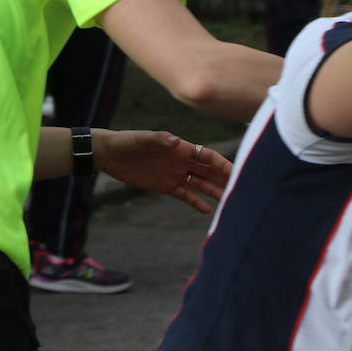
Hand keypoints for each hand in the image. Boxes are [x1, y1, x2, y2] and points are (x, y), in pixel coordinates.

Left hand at [95, 130, 231, 213]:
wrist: (110, 154)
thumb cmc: (127, 142)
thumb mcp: (142, 139)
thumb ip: (159, 140)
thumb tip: (175, 141)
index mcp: (180, 148)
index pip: (207, 156)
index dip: (222, 164)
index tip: (236, 173)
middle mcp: (181, 161)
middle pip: (208, 171)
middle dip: (224, 179)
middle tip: (241, 190)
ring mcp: (175, 174)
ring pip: (200, 184)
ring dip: (214, 192)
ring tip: (230, 202)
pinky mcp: (165, 186)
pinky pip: (185, 195)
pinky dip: (196, 202)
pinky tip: (208, 210)